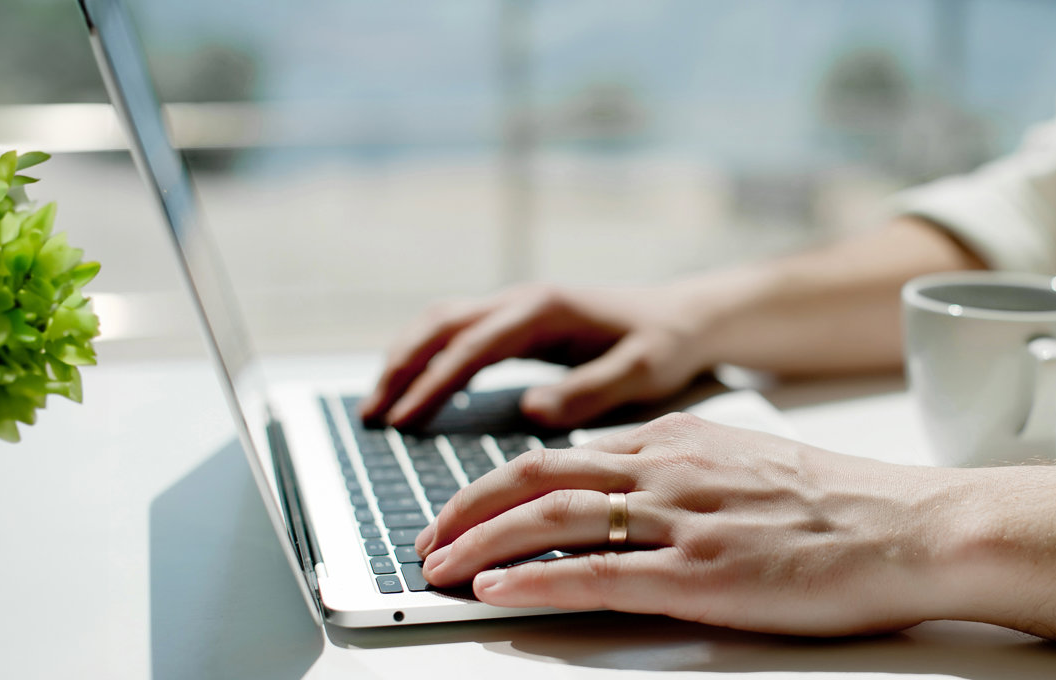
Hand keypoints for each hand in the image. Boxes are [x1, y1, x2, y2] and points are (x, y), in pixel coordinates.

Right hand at [359, 284, 710, 429]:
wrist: (684, 316)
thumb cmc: (665, 345)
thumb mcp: (642, 372)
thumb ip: (590, 391)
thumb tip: (533, 411)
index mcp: (545, 311)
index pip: (472, 347)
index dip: (433, 383)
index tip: (404, 420)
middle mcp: (522, 301)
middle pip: (440, 325)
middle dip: (400, 367)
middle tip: (371, 414)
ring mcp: (516, 307)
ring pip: (440, 323)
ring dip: (404, 359)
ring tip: (377, 406)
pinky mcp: (517, 321)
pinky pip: (456, 332)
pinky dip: (425, 356)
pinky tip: (412, 389)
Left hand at [414, 413, 959, 635]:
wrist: (917, 528)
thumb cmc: (846, 506)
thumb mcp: (750, 464)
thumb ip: (687, 468)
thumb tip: (632, 488)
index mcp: (680, 439)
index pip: (564, 451)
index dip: (499, 481)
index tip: (465, 506)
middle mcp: (670, 467)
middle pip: (537, 472)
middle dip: (468, 505)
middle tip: (429, 537)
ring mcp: (682, 518)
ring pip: (552, 516)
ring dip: (481, 542)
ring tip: (438, 566)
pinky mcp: (702, 573)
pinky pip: (595, 573)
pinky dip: (534, 581)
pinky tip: (496, 591)